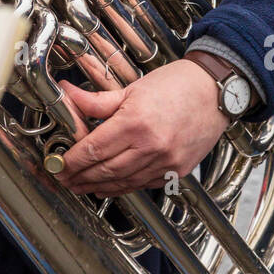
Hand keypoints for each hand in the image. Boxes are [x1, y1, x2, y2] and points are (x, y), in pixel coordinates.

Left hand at [56, 59, 229, 195]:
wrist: (214, 91)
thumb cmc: (176, 85)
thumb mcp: (132, 89)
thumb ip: (98, 101)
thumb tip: (67, 95)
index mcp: (136, 122)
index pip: (94, 149)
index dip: (72, 161)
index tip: (58, 165)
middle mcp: (151, 146)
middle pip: (106, 170)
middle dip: (81, 177)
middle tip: (65, 179)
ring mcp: (166, 162)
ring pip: (123, 182)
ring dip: (99, 187)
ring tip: (82, 186)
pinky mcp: (177, 171)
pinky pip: (143, 184)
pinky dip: (123, 187)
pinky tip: (110, 187)